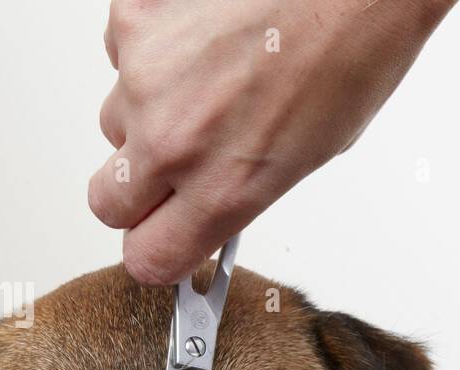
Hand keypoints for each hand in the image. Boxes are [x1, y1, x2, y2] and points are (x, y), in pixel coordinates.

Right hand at [89, 0, 455, 284]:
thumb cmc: (351, 58)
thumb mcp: (307, 157)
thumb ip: (238, 193)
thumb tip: (206, 206)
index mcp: (224, 189)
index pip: (147, 257)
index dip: (154, 250)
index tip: (162, 240)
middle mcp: (174, 142)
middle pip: (108, 202)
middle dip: (137, 193)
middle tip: (175, 167)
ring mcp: (145, 79)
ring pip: (114, 122)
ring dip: (149, 113)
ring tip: (209, 83)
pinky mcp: (132, 21)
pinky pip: (122, 54)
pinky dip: (154, 50)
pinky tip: (203, 36)